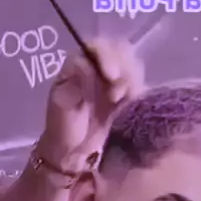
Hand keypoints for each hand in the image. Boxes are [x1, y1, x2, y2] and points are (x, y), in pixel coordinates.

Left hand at [40, 38, 144, 170]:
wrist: (72, 153)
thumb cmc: (62, 130)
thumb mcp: (61, 109)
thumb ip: (71, 87)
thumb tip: (84, 64)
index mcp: (77, 65)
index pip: (95, 47)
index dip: (107, 55)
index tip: (112, 75)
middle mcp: (96, 67)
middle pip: (119, 50)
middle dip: (124, 67)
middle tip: (117, 93)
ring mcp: (111, 80)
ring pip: (132, 65)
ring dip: (132, 80)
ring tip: (121, 101)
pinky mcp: (125, 94)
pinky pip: (138, 83)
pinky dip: (138, 91)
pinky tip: (129, 104)